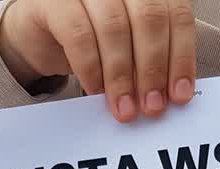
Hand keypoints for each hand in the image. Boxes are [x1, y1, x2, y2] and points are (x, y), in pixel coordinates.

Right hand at [0, 0, 196, 122]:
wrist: (38, 34)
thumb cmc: (89, 39)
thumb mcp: (129, 47)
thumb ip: (151, 59)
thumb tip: (171, 94)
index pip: (176, 16)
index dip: (181, 57)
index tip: (179, 95)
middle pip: (150, 18)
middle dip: (153, 69)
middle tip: (152, 106)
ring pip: (115, 27)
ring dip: (122, 75)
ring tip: (124, 107)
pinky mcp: (55, 1)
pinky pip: (78, 35)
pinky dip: (91, 68)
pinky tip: (96, 91)